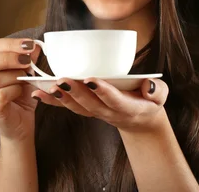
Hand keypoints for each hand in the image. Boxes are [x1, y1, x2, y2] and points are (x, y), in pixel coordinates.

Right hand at [0, 38, 40, 140]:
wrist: (21, 121)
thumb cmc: (20, 93)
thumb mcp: (26, 71)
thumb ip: (28, 58)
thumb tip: (36, 46)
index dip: (10, 44)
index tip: (29, 44)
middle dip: (8, 58)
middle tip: (27, 60)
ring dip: (15, 77)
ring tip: (25, 80)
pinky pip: (1, 95)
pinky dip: (15, 91)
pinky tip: (21, 92)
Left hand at [31, 77, 168, 132]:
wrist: (140, 117)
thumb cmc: (148, 100)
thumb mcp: (160, 96)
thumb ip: (157, 90)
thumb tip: (149, 87)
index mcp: (128, 108)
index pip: (114, 100)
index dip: (103, 90)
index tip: (91, 79)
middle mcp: (109, 113)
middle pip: (91, 104)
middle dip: (76, 92)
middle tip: (63, 80)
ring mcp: (96, 113)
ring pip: (77, 107)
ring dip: (62, 98)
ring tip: (48, 86)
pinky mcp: (86, 110)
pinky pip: (68, 107)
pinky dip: (53, 101)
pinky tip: (38, 93)